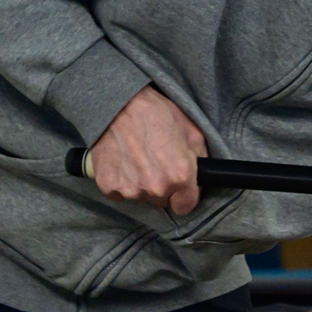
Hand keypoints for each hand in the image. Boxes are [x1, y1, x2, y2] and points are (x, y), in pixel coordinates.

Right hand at [89, 86, 206, 215]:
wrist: (121, 104)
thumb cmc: (158, 114)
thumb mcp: (192, 132)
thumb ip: (200, 161)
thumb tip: (202, 178)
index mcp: (180, 176)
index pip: (185, 207)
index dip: (183, 195)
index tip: (178, 186)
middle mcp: (155, 187)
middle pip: (161, 201)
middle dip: (161, 187)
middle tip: (155, 162)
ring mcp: (130, 189)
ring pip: (140, 197)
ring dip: (140, 184)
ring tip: (137, 159)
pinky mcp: (108, 186)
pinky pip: (119, 193)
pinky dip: (121, 181)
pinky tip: (123, 162)